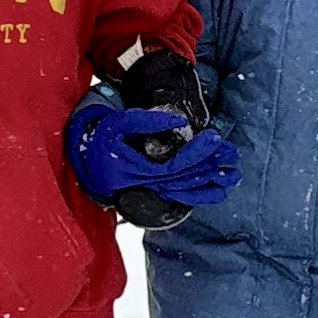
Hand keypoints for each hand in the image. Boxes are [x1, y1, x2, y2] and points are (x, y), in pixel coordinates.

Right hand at [64, 87, 240, 217]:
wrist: (85, 163)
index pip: (174, 164)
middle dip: (211, 166)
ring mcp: (149, 190)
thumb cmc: (100, 140)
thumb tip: (178, 121)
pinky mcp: (152, 192)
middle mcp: (146, 184)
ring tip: (232, 175)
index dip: (196, 152)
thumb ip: (145, 121)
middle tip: (232, 154)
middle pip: (185, 179)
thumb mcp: (117, 124)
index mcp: (137, 169)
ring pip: (185, 191)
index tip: (214, 137)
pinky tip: (217, 191)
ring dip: (210, 183)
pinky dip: (199, 195)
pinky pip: (179, 197)